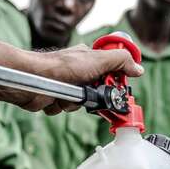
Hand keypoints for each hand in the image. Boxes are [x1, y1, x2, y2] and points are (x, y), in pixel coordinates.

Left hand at [0, 40, 143, 114]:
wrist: (31, 79)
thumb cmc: (60, 66)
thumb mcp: (98, 59)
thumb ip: (120, 61)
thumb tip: (138, 68)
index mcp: (90, 59)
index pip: (112, 71)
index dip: (115, 81)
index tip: (117, 86)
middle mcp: (79, 71)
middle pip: (98, 92)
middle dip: (93, 97)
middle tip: (89, 94)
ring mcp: (66, 85)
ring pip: (80, 104)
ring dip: (74, 103)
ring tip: (65, 94)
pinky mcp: (54, 97)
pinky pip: (64, 109)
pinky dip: (60, 107)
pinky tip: (54, 99)